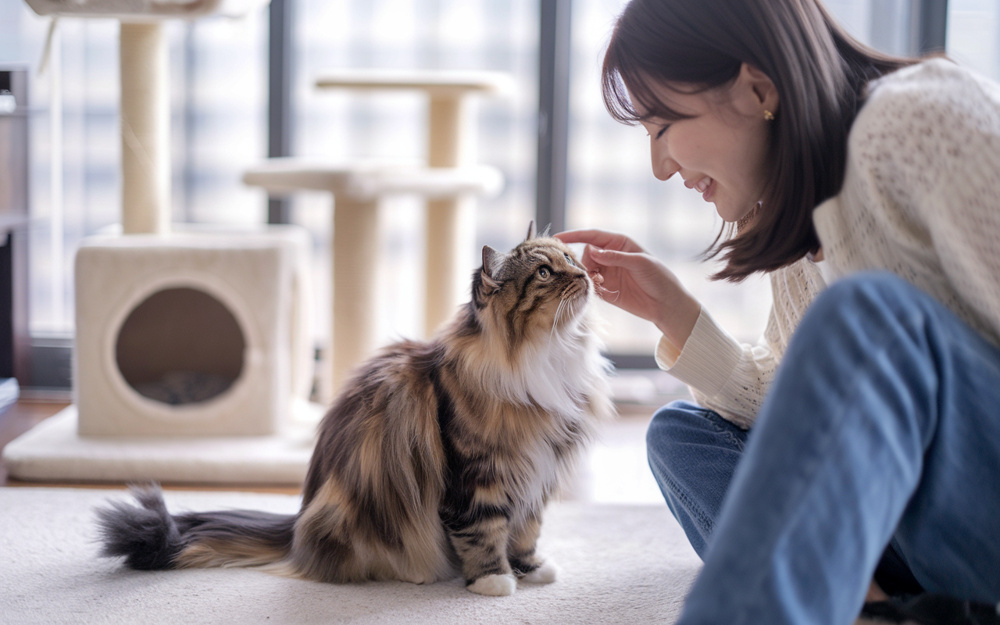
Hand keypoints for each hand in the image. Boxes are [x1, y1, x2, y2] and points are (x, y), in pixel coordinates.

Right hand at [555, 229, 700, 351]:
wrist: (666, 304)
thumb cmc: (658, 277)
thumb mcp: (639, 262)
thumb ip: (614, 256)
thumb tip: (591, 251)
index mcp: (619, 244)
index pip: (592, 236)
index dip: (574, 235)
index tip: (558, 238)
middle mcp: (611, 256)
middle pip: (585, 254)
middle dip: (583, 261)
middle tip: (590, 271)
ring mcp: (607, 273)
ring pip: (585, 270)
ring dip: (587, 275)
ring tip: (600, 282)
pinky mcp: (606, 290)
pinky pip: (589, 286)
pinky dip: (590, 287)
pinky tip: (602, 290)